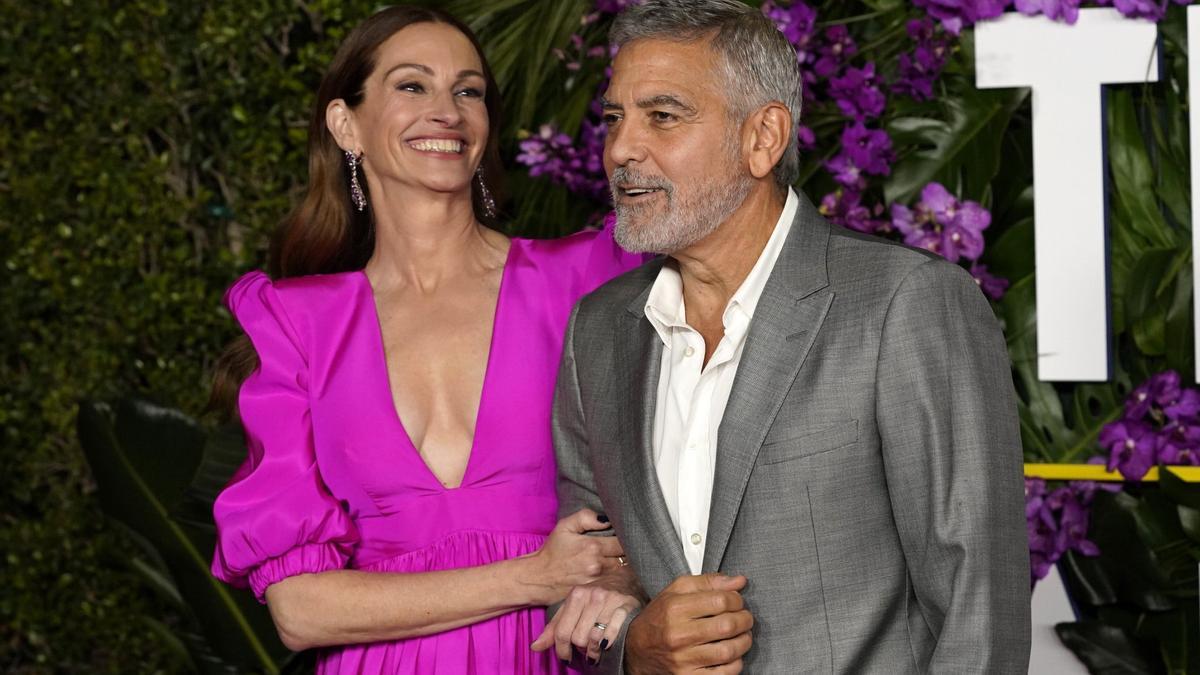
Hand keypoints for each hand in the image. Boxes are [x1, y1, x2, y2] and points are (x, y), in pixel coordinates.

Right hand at [521, 509, 623, 604]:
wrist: (539, 577)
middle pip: (626, 558)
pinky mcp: (596, 591)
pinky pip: (615, 583)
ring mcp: (598, 581)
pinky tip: (613, 573)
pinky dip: (617, 578)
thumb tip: (606, 519)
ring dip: (624, 565)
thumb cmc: (552, 551)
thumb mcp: (565, 527)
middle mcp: (599, 565)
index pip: (623, 542)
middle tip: (624, 548)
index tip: (624, 536)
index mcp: (594, 547)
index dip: (626, 538)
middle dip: (627, 552)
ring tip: (619, 560)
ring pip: (623, 571)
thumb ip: (586, 517)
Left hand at [530, 563, 644, 663]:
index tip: (565, 657)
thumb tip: (535, 647)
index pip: (562, 632)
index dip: (562, 650)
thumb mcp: (572, 607)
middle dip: (580, 649)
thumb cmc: (595, 596)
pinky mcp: (627, 606)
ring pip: (595, 638)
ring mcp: (611, 600)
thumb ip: (554, 627)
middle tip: (583, 650)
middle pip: (578, 638)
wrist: (625, 580)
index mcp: (576, 595)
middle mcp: (593, 595)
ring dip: (594, 650)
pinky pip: (614, 631)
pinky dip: (608, 642)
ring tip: (594, 651)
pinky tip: (606, 645)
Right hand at [624, 573, 752, 673]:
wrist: (635, 651)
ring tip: (742, 635)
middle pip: (728, 625)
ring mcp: (683, 660)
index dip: (737, 599)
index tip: (737, 601)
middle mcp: (678, 635)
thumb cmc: (659, 618)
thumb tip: (739, 581)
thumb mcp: (675, 592)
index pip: (721, 600)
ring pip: (729, 650)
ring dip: (744, 641)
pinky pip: (725, 673)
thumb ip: (707, 583)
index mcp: (675, 609)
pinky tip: (732, 655)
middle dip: (745, 619)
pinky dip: (736, 663)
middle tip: (745, 618)